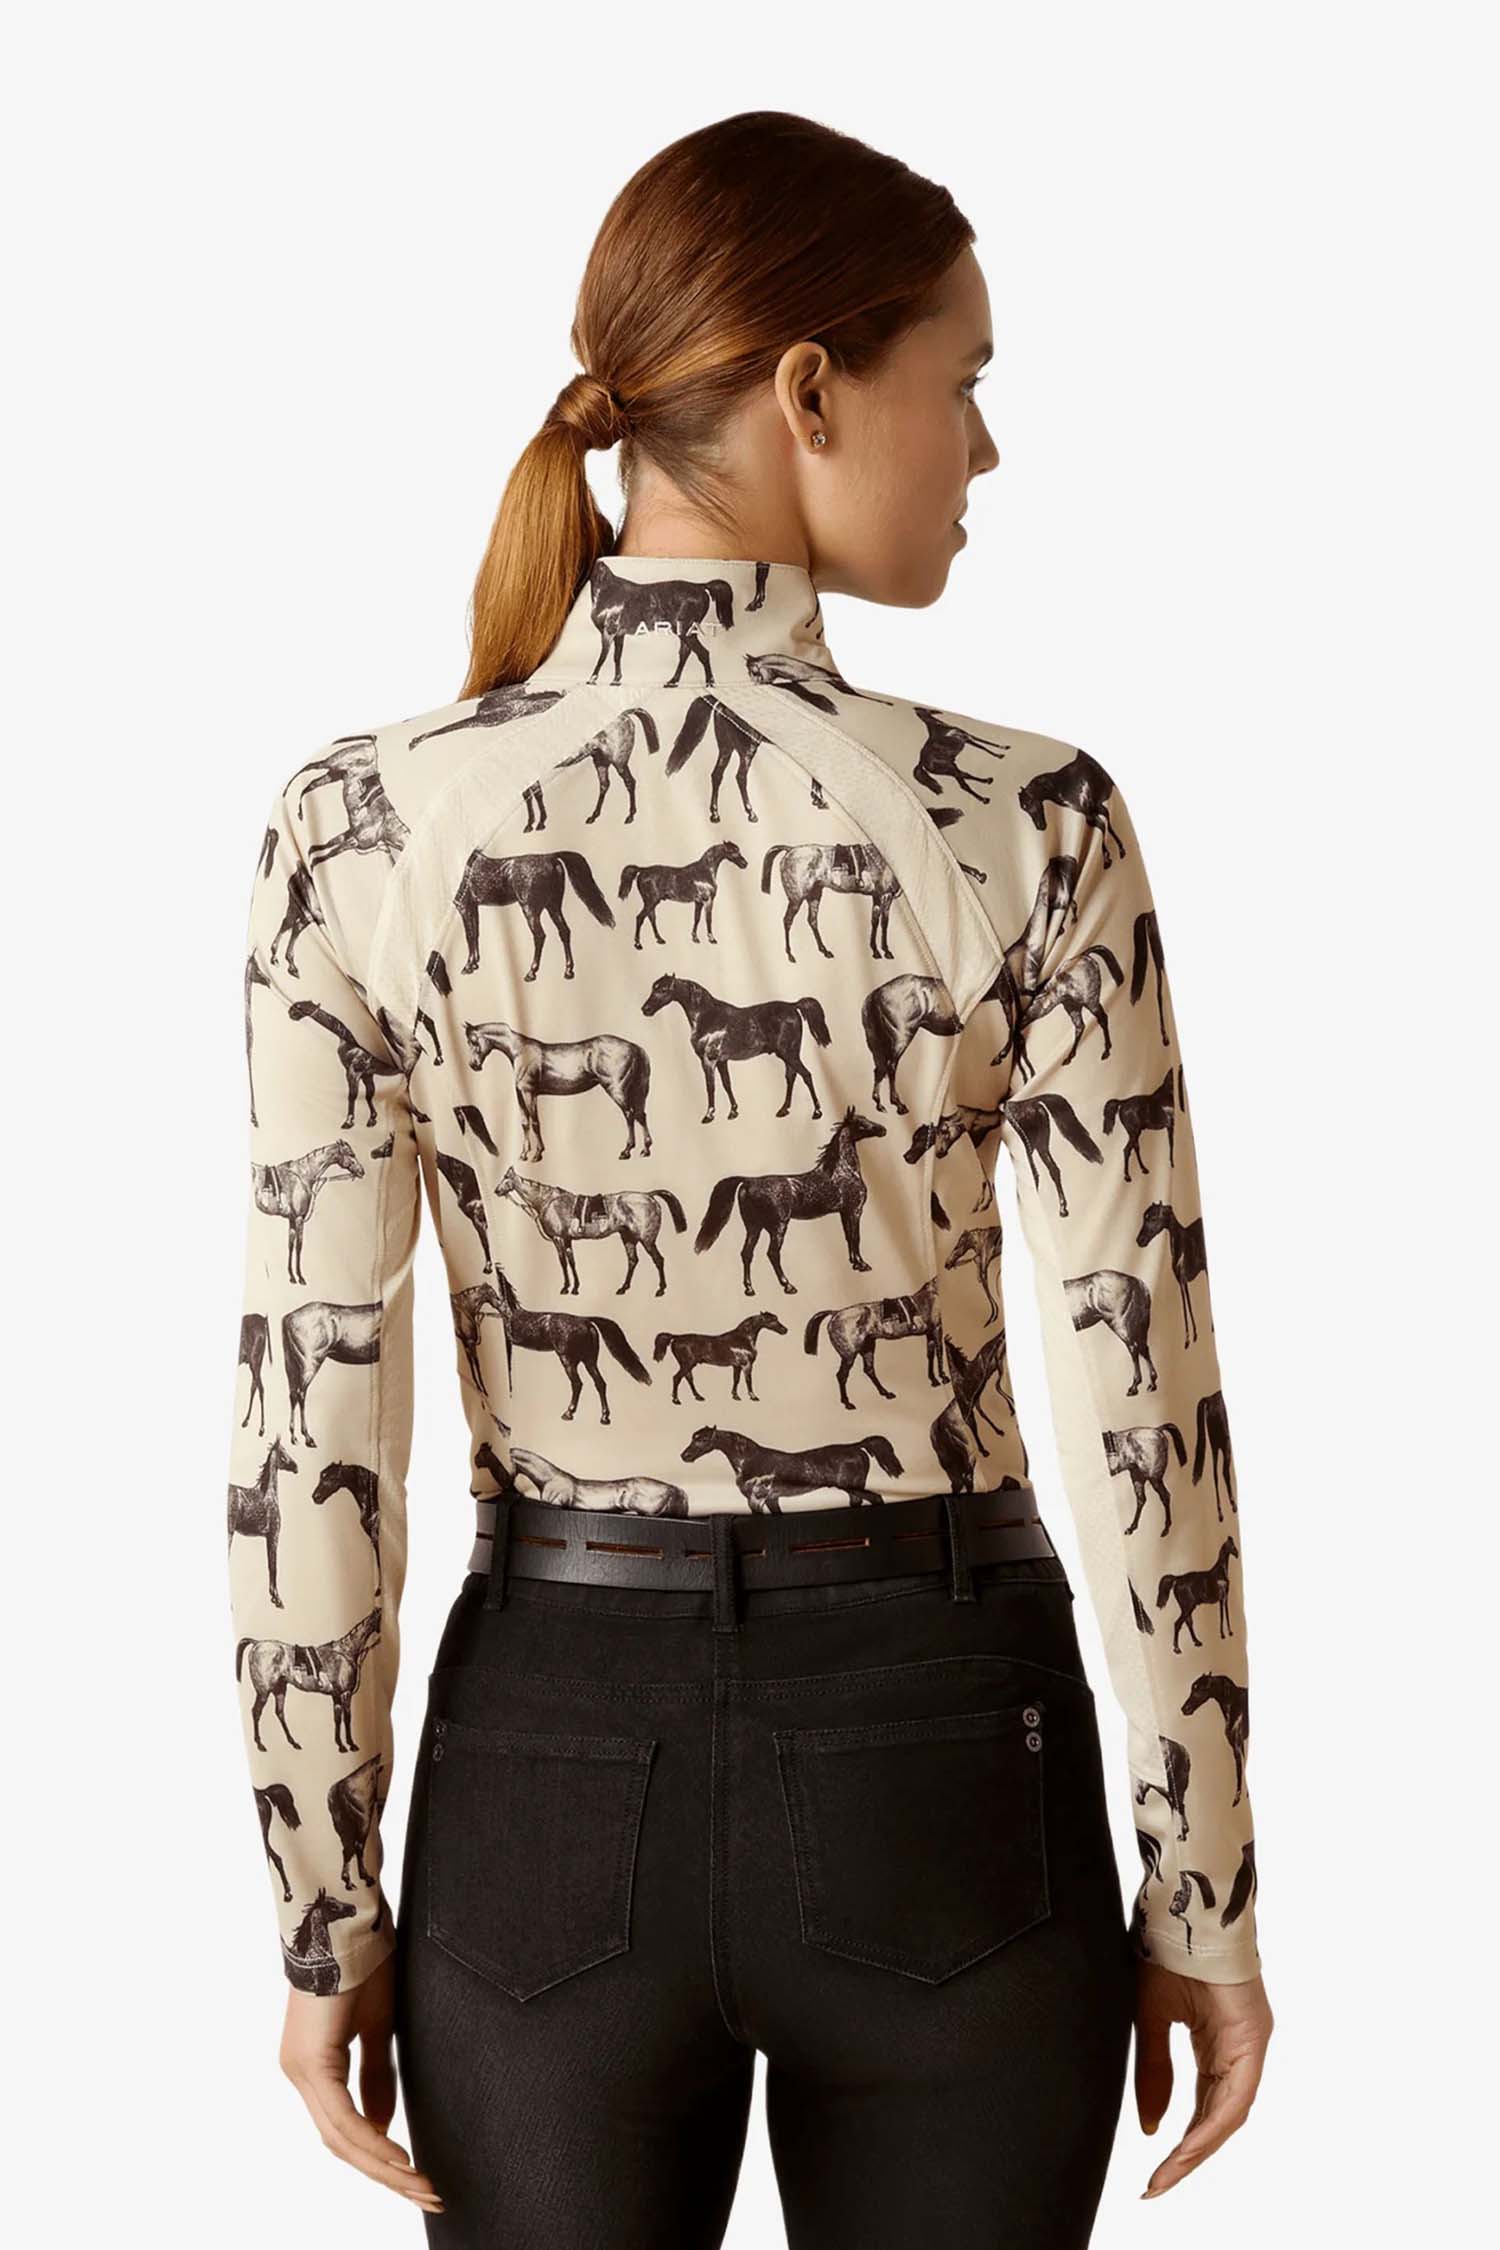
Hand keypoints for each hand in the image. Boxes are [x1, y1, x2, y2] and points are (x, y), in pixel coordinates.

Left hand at [279, 1946, 444, 2214]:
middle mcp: (300, 2074)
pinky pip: (342, 2118)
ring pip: (341, 2138)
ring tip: (420, 2186)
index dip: (379, 2158)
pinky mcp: (311, 2063)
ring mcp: (301, 2070)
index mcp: (314, 2066)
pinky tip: (398, 2160)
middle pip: (342, 2143)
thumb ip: (375, 2076)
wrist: (346, 1922)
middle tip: (426, 2194)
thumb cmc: (364, 1963)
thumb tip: (381, 2126)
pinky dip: (372, 2143)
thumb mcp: (376, 2027)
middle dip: (386, 2174)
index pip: (344, 2129)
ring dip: (383, 2167)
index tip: (415, 2176)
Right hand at [1134, 1961, 1272, 2198]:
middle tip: (1157, 2185)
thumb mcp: (1151, 2020)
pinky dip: (1212, 2122)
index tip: (1153, 2174)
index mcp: (1213, 2043)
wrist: (1180, 1905)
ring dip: (1198, 2147)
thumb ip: (1154, 2072)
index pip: (1200, 2107)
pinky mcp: (1253, 2037)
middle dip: (1188, 2155)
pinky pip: (1235, 2093)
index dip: (1179, 2142)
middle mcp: (1236, 2048)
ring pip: (1228, 2113)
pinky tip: (1190, 2144)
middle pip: (1215, 2118)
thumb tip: (1151, 2126)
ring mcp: (1248, 2044)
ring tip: (1169, 2173)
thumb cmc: (1164, 1950)